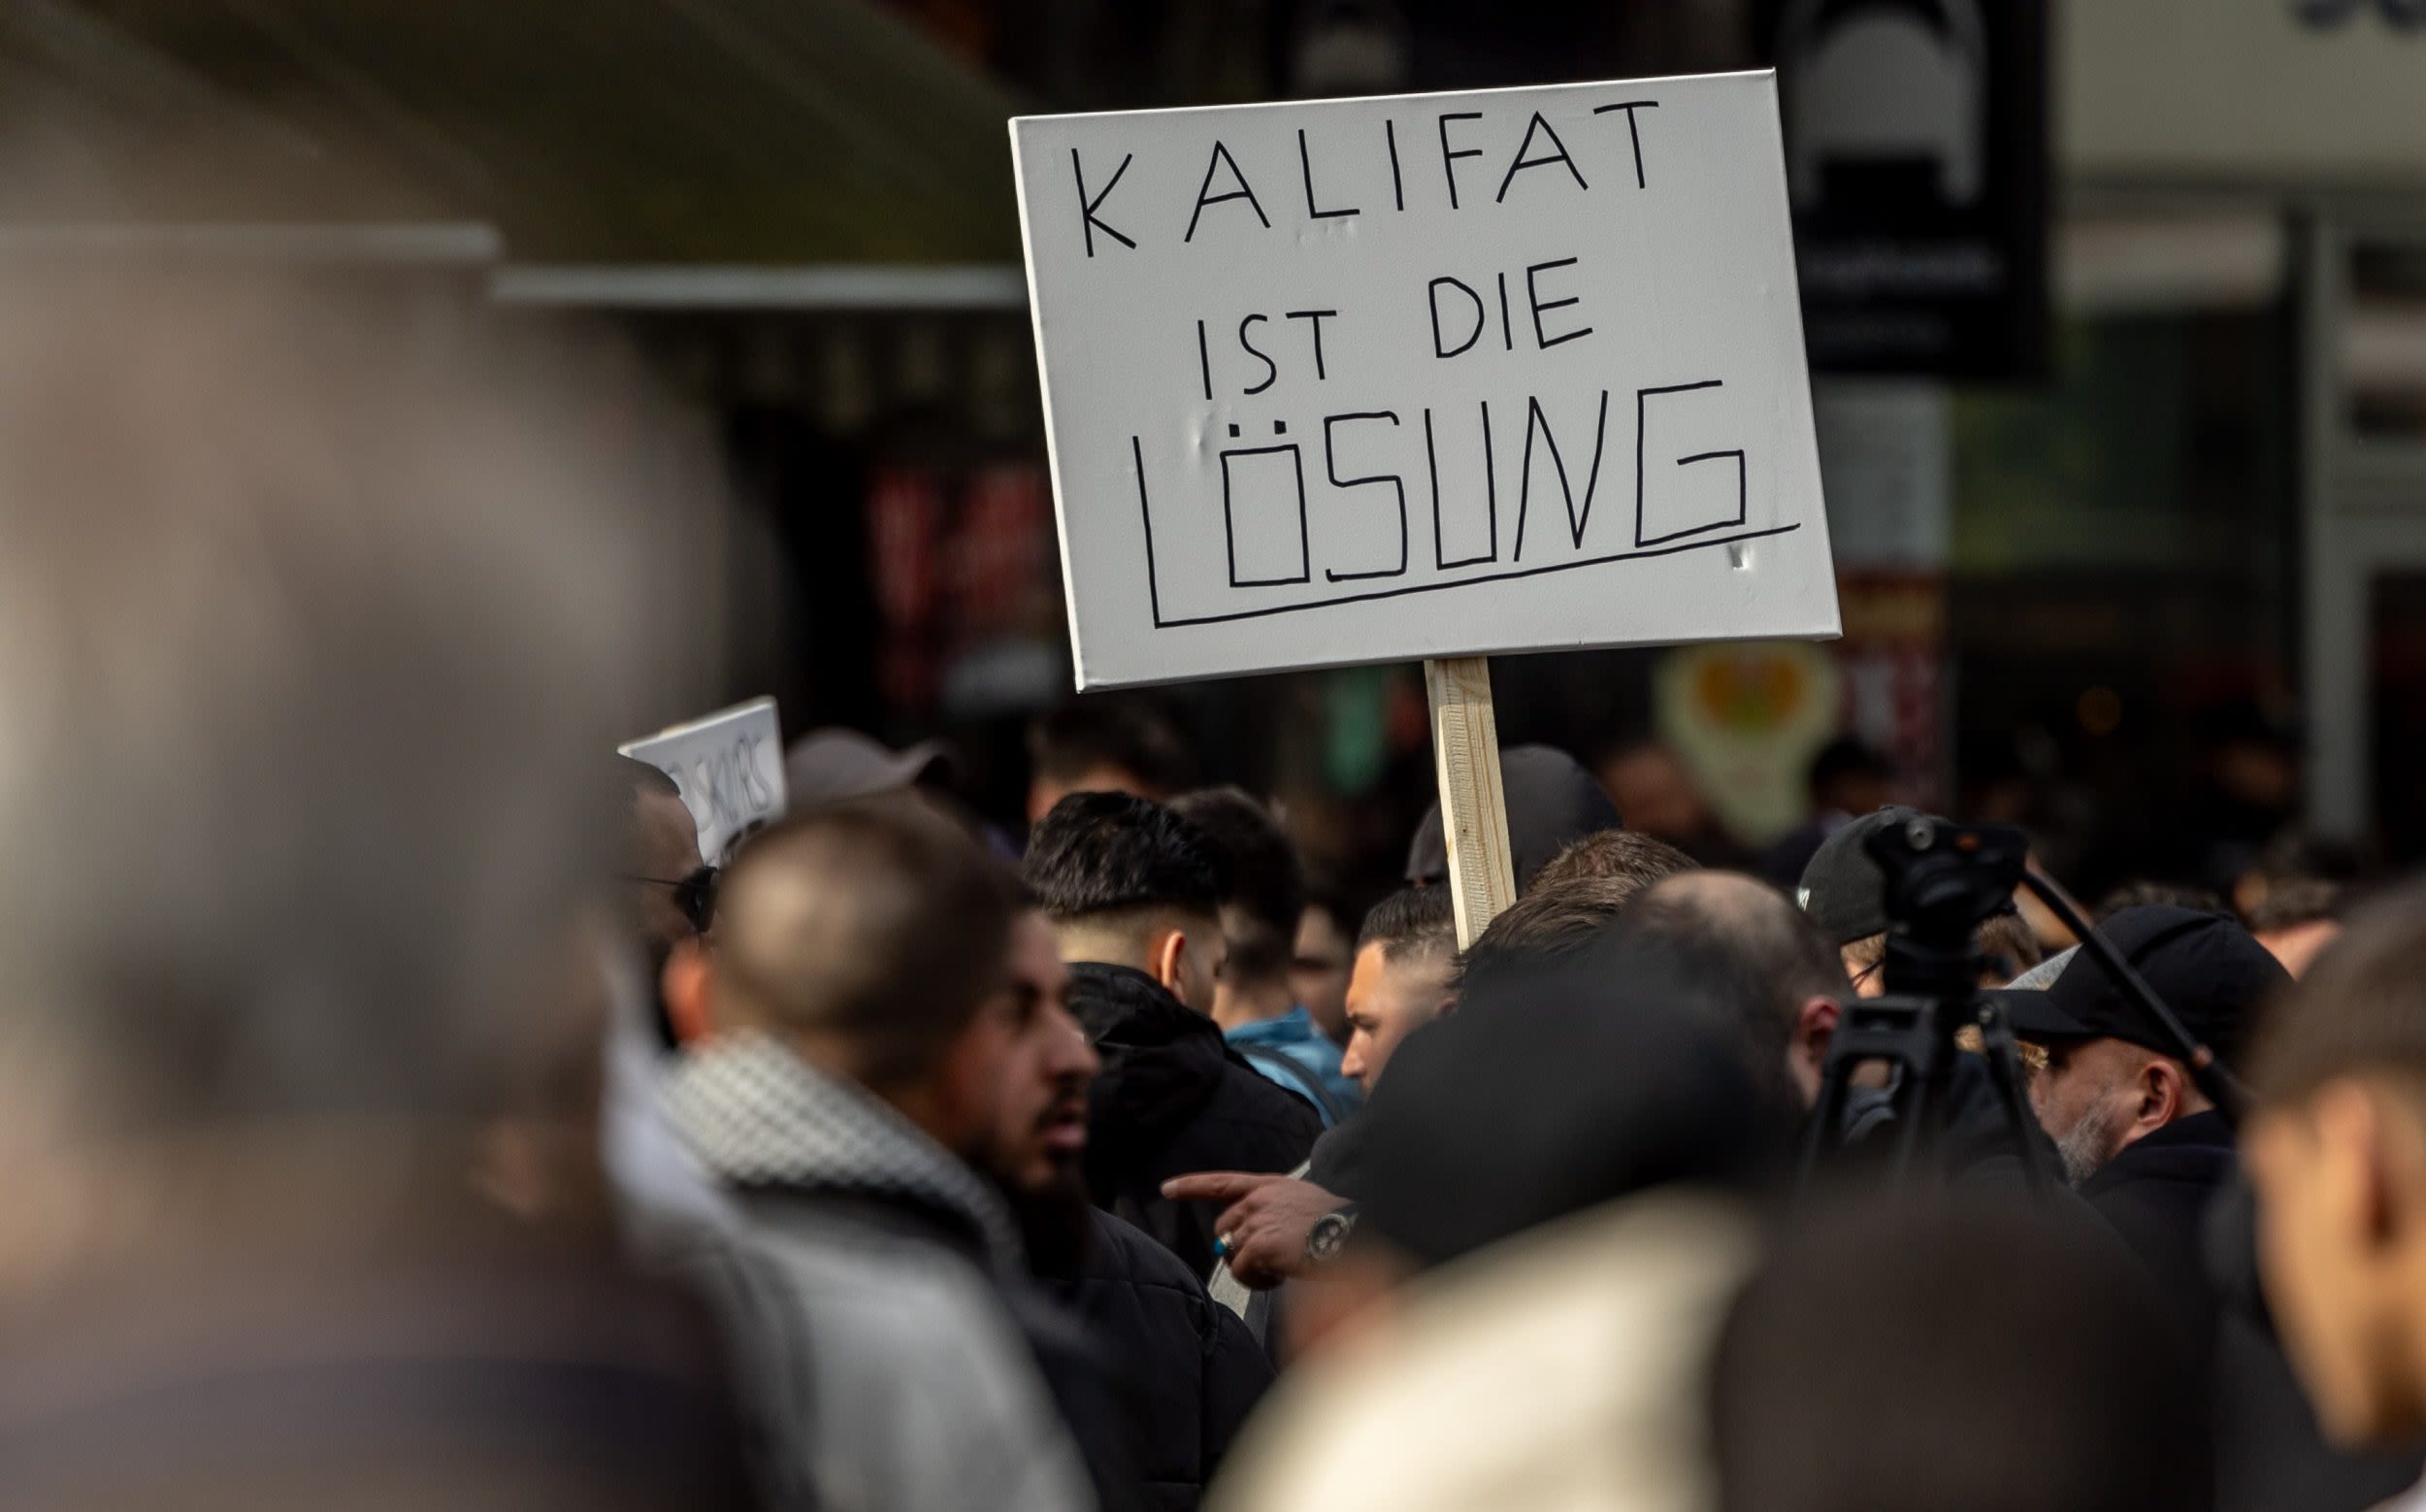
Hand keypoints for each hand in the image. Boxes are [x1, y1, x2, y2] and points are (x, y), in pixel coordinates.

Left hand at [1162, 1172, 1345, 1288]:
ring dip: (1253, 1269)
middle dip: (1238, 1250)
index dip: (1191, 1185)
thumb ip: (1273, 1213)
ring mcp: (1257, 1220)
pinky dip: (1257, 1281)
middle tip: (1267, 1264)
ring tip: (1282, 1270)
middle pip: (1224, 1229)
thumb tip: (1248, 1242)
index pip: (1221, 1182)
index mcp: (1269, 1185)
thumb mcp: (1304, 1205)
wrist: (1353, 1238)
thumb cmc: (1337, 1227)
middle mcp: (1258, 1199)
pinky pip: (1240, 1270)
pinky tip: (1280, 1277)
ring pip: (1232, 1254)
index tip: (1167, 1189)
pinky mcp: (1258, 1245)